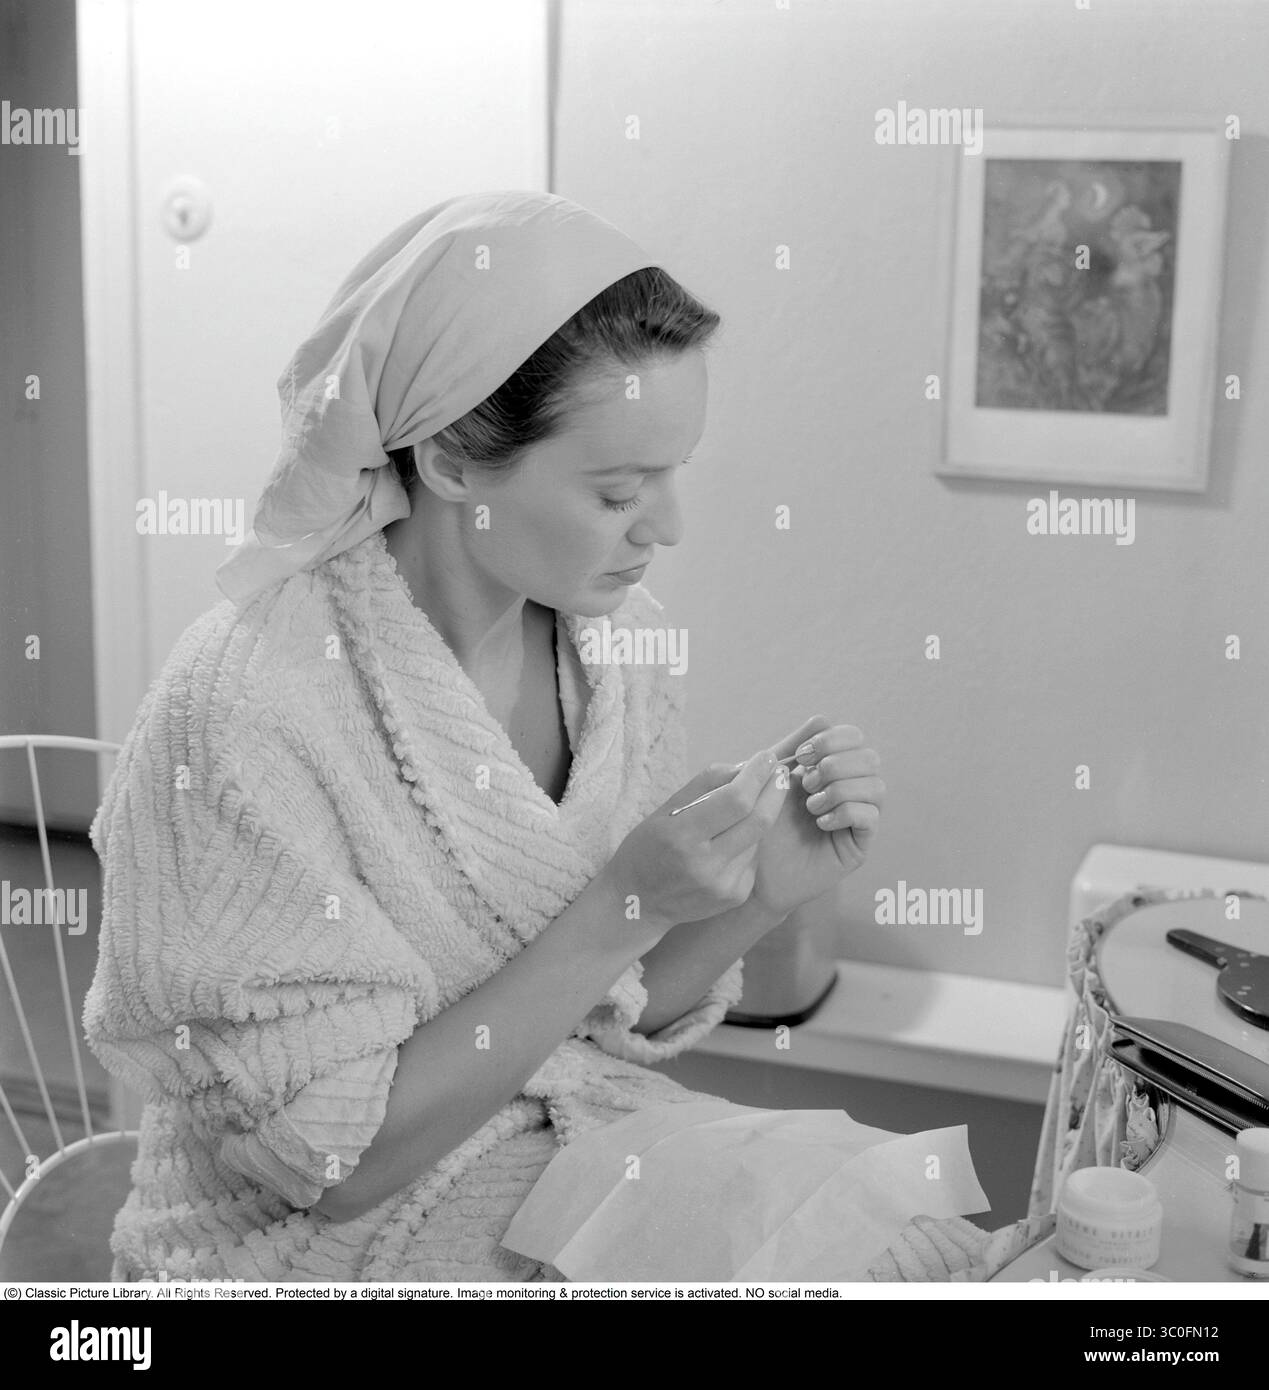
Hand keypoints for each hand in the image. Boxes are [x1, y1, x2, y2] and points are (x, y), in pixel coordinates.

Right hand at [601, 747, 787, 932]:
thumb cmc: (647, 848)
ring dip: (758, 815)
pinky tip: (730, 842)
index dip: (756, 775)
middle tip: (779, 771)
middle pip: (759, 820)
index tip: (766, 757)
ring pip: (758, 837)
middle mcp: (707, 864)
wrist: (638, 902)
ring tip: (741, 810)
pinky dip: (749, 841)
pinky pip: (753, 857)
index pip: (735, 801)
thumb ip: (705, 784)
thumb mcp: (665, 810)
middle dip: (775, 790)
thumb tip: (744, 766)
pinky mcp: (735, 895)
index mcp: (683, 836)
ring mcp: (724, 884)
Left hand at [745, 715, 883, 920]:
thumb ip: (793, 748)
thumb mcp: (771, 779)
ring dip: (840, 790)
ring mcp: (857, 817)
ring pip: (876, 786)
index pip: (854, 737)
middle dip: (836, 765)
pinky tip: (820, 823)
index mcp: (831, 767)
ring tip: (811, 807)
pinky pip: (871, 816)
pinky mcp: (859, 844)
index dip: (832, 740)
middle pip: (870, 758)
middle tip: (806, 785)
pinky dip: (845, 812)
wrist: (749, 867)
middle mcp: (850, 789)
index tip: (802, 757)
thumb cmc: (756, 822)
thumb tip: (821, 718)